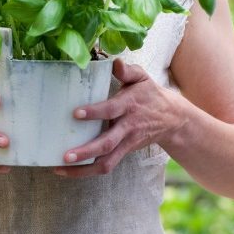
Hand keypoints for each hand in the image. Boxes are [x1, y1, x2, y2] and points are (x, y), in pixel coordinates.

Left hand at [53, 58, 182, 177]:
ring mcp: (126, 143)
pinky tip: (67, 170)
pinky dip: (87, 171)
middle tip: (66, 155)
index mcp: (129, 105)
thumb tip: (115, 62)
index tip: (76, 113)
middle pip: (107, 143)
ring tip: (60, 168)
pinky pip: (106, 166)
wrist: (172, 119)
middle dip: (86, 151)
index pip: (111, 110)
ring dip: (83, 168)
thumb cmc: (149, 94)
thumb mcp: (142, 78)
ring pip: (106, 161)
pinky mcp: (124, 152)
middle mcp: (127, 127)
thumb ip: (128, 71)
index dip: (94, 112)